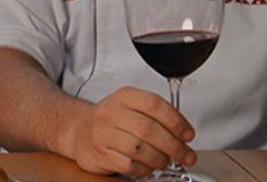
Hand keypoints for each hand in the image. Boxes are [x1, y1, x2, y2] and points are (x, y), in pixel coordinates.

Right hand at [62, 87, 196, 177]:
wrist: (78, 129)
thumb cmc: (111, 119)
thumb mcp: (130, 106)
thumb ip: (155, 114)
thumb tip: (183, 133)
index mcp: (124, 97)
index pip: (154, 104)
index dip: (176, 121)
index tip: (188, 134)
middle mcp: (111, 112)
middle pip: (149, 129)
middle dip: (174, 146)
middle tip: (186, 155)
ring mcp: (103, 133)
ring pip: (140, 149)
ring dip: (160, 159)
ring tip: (165, 161)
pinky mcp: (100, 154)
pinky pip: (129, 165)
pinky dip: (144, 169)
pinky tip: (147, 166)